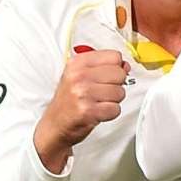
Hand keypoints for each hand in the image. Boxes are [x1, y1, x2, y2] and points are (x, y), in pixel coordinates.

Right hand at [34, 47, 127, 170]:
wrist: (55, 124)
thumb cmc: (69, 100)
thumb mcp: (79, 75)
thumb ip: (104, 66)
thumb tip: (126, 66)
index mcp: (77, 63)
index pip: (114, 56)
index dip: (116, 68)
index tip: (107, 76)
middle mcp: (79, 76)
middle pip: (120, 74)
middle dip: (115, 85)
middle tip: (101, 92)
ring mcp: (83, 93)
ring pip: (120, 92)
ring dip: (113, 101)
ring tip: (97, 102)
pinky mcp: (88, 111)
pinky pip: (116, 109)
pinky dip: (110, 113)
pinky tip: (98, 111)